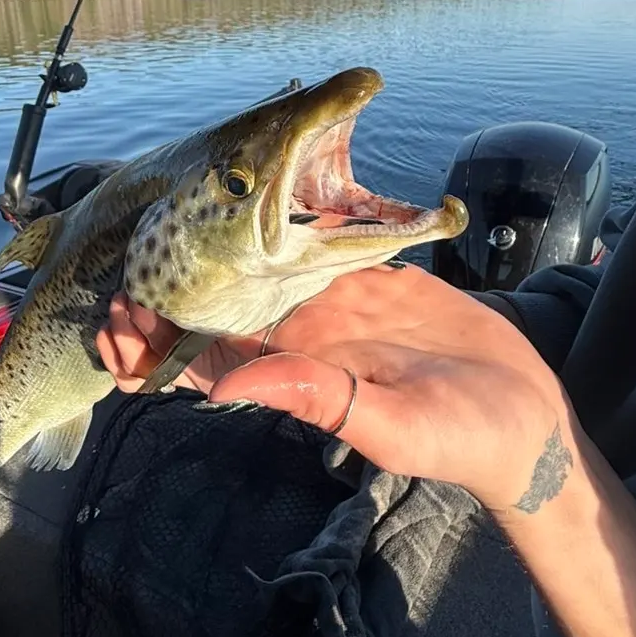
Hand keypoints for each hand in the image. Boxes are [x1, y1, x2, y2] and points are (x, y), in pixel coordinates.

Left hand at [96, 263, 572, 513]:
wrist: (523, 413)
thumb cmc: (459, 436)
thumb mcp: (387, 425)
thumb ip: (314, 400)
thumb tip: (223, 385)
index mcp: (297, 373)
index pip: (210, 359)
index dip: (159, 347)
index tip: (112, 324)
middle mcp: (307, 335)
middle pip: (225, 309)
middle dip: (174, 293)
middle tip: (120, 266)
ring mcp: (339, 302)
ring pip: (266, 271)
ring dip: (222, 255)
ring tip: (174, 222)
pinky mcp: (374, 276)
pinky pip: (321, 244)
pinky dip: (288, 226)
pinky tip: (256, 200)